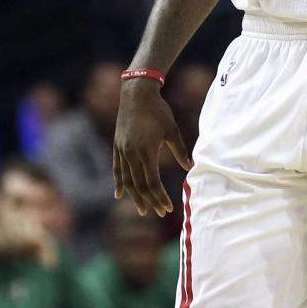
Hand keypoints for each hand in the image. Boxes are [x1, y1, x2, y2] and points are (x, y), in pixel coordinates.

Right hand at [113, 77, 190, 216]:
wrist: (136, 94)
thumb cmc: (158, 111)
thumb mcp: (172, 130)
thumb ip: (180, 150)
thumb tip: (189, 167)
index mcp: (146, 152)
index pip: (152, 183)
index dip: (160, 197)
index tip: (168, 207)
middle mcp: (132, 155)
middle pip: (140, 185)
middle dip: (151, 201)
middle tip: (160, 212)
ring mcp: (122, 151)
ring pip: (128, 180)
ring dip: (135, 197)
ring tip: (142, 210)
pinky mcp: (117, 147)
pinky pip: (117, 169)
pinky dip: (119, 183)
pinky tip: (119, 195)